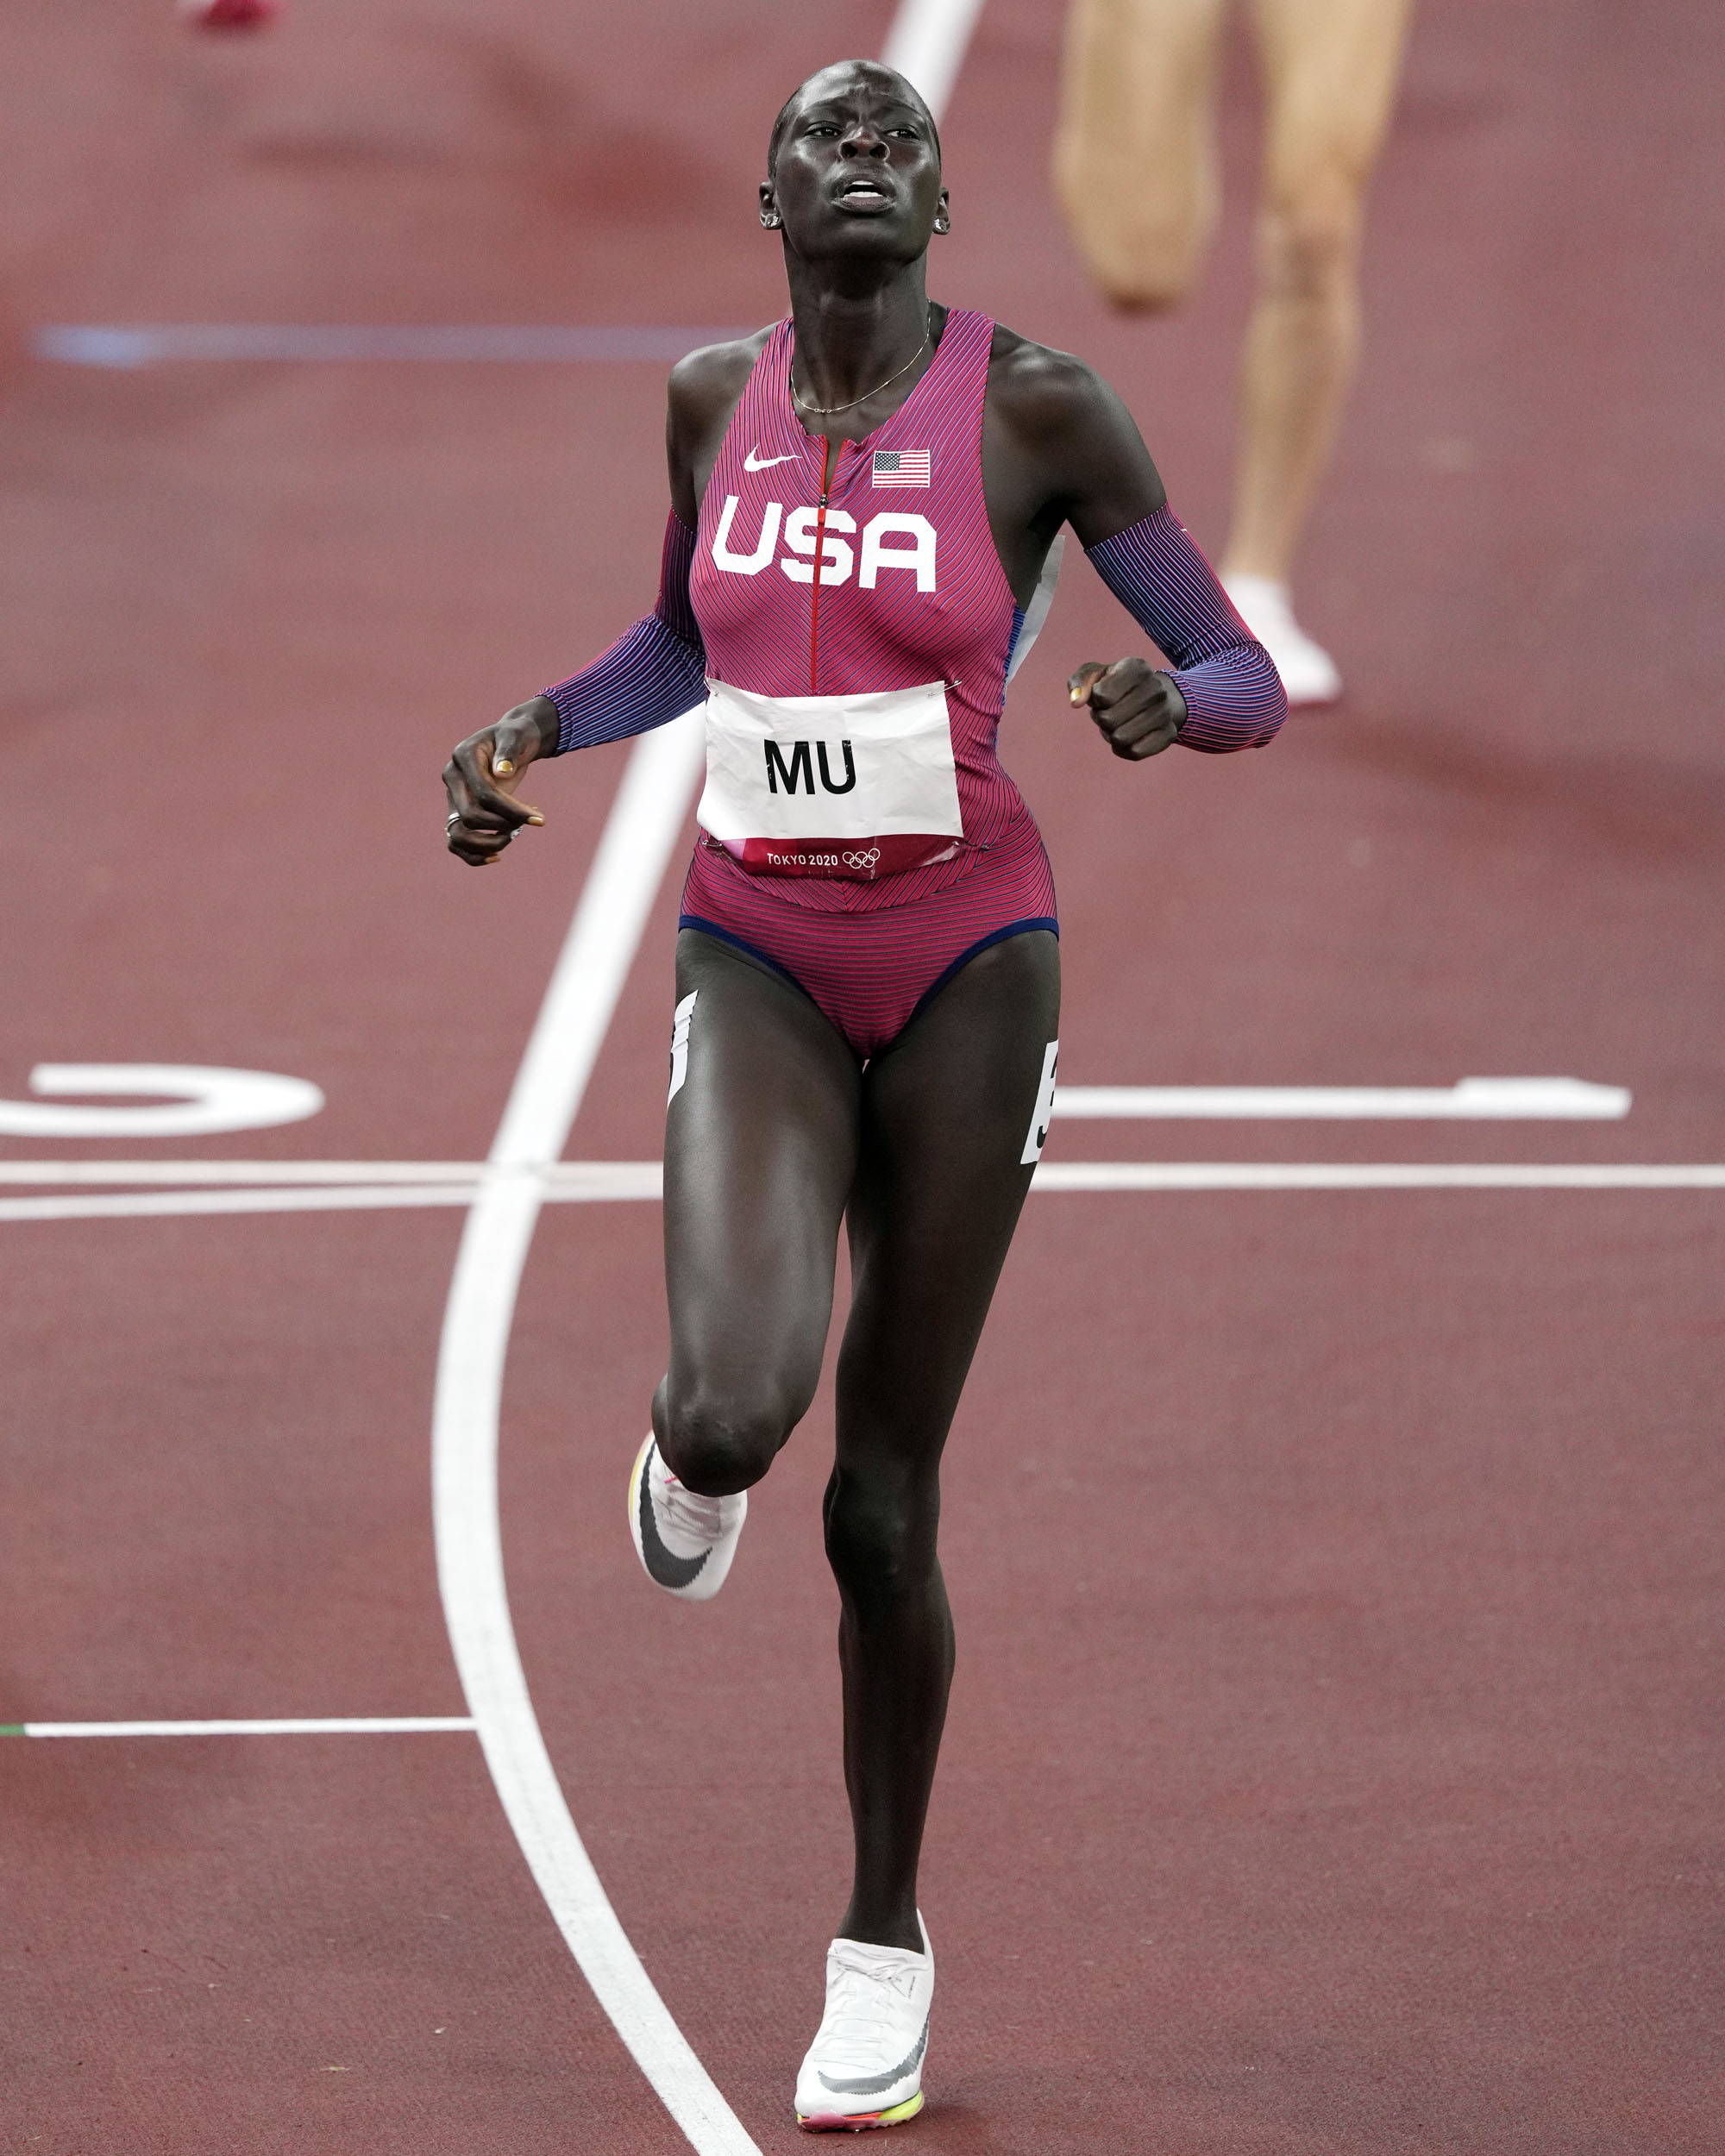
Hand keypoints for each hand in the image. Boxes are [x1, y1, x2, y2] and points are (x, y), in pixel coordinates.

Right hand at [443, 697, 557, 864]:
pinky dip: (474, 855)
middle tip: (529, 821)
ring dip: (488, 844)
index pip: (484, 794)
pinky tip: (498, 856)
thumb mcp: (517, 735)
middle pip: (470, 816)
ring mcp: (452, 796)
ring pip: (458, 835)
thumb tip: (502, 772)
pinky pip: (457, 843)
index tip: (539, 819)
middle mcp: (452, 778)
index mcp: (463, 757)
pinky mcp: (458, 811)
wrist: (511, 740)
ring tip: (514, 836)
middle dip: (503, 825)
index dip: (512, 810)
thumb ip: (509, 750)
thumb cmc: (517, 736)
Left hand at [1068, 658, 1184, 759]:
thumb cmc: (1117, 685)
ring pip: (1119, 738)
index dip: (1096, 699)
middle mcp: (1156, 688)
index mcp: (1137, 668)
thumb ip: (1080, 681)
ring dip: (1111, 734)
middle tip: (1112, 710)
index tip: (1104, 693)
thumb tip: (1076, 702)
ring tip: (1121, 722)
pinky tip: (1130, 736)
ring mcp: (1165, 712)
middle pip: (1107, 720)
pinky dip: (1123, 749)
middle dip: (1102, 718)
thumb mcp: (1096, 675)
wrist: (1154, 697)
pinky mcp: (1169, 734)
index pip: (1101, 696)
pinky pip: (1134, 752)